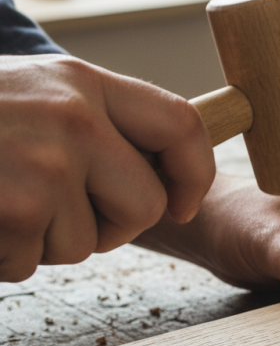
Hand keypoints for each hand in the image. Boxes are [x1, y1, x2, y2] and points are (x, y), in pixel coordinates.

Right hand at [0, 54, 214, 281]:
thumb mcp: (32, 95)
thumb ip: (96, 125)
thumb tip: (163, 179)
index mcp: (85, 84)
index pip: (183, 126)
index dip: (194, 175)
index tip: (181, 205)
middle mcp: (74, 116)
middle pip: (145, 205)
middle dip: (108, 227)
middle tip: (52, 210)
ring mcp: (43, 161)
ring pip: (86, 244)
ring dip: (41, 241)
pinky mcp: (14, 206)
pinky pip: (31, 262)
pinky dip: (1, 256)